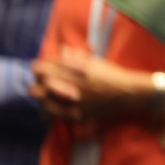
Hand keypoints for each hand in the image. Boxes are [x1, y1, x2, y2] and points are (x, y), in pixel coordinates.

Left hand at [30, 45, 144, 121]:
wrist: (127, 92)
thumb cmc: (112, 74)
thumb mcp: (94, 61)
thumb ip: (75, 55)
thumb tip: (61, 50)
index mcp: (72, 69)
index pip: (41, 68)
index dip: (39, 67)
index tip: (42, 69)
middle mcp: (69, 84)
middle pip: (37, 85)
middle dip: (37, 84)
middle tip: (41, 83)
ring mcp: (71, 101)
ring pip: (42, 102)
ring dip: (41, 98)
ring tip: (44, 96)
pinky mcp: (75, 114)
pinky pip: (52, 115)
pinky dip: (46, 112)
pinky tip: (48, 110)